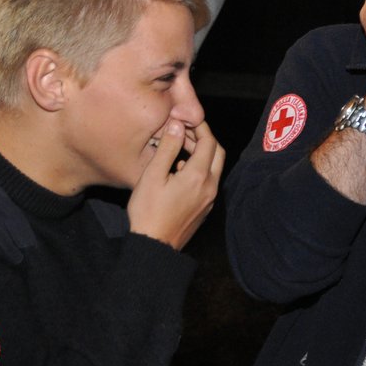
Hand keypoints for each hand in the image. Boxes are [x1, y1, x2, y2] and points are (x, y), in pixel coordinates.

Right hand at [127, 118, 223, 249]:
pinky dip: (199, 170)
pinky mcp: (205, 208)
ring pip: (213, 168)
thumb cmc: (149, 212)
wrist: (155, 246)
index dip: (199, 127)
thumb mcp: (153, 175)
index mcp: (199, 176)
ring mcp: (209, 199)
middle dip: (204, 139)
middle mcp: (210, 187)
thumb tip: (177, 125)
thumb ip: (167, 148)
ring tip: (178, 148)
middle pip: (217, 153)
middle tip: (184, 132)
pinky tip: (178, 171)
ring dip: (201, 154)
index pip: (209, 142)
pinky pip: (208, 182)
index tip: (185, 120)